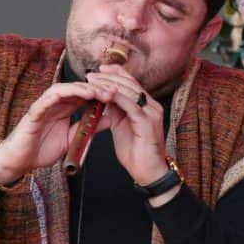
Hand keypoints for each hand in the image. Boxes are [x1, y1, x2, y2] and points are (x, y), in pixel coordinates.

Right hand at [0, 79, 111, 182]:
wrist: (20, 161)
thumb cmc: (41, 150)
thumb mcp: (73, 138)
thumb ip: (88, 128)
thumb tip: (109, 119)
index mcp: (65, 109)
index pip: (85, 95)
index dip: (102, 93)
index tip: (118, 96)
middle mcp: (55, 104)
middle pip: (77, 89)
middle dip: (96, 88)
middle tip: (113, 91)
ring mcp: (44, 106)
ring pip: (64, 89)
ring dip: (81, 88)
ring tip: (97, 92)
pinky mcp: (34, 112)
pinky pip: (47, 98)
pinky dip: (62, 93)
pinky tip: (75, 93)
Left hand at [87, 64, 168, 185]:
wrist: (148, 173)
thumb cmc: (136, 153)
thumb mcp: (121, 126)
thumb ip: (115, 111)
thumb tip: (102, 99)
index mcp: (146, 106)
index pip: (131, 82)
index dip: (116, 73)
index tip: (99, 70)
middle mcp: (151, 106)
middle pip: (130, 83)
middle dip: (109, 76)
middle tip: (92, 74)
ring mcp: (151, 112)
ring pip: (130, 90)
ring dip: (109, 84)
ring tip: (93, 81)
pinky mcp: (147, 122)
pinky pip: (130, 104)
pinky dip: (116, 97)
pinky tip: (103, 94)